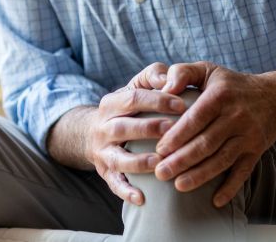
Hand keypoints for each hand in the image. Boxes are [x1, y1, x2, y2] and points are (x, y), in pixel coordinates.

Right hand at [85, 69, 185, 204]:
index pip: (133, 98)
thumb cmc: (128, 105)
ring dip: (139, 161)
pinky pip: (114, 183)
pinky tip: (142, 198)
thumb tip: (169, 78)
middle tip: (172, 130)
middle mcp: (103, 127)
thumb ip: (153, 75)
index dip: (158, 101)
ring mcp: (103, 151)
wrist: (92, 131)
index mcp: (111, 102)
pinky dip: (126, 192)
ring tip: (159, 162)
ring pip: (118, 157)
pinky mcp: (105, 172)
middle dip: (148, 128)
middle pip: (123, 127)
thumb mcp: (136, 85)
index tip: (183, 105)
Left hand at [153, 62, 275, 206]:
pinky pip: (243, 172)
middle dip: (182, 160)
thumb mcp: (207, 69)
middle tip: (160, 173)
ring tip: (178, 186)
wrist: (275, 97)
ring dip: (199, 176)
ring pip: (222, 160)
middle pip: (206, 143)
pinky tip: (215, 201)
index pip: (196, 118)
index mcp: (220, 95)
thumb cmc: (230, 84)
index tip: (159, 149)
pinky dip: (230, 188)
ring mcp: (249, 135)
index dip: (177, 135)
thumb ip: (182, 73)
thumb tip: (164, 88)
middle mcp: (236, 116)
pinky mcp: (257, 150)